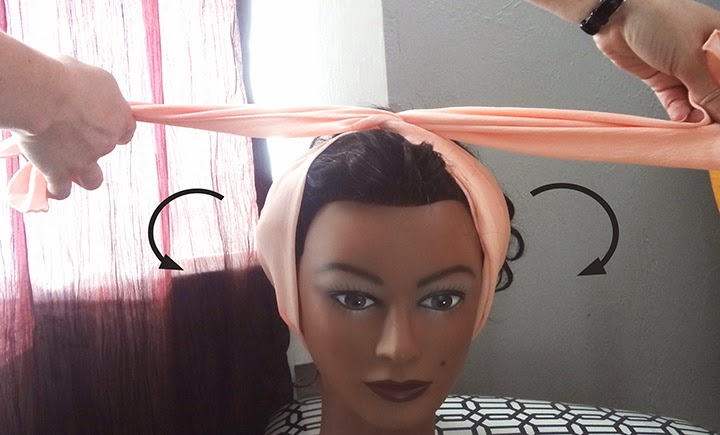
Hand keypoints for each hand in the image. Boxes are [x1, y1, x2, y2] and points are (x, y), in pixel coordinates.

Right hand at [12, 55, 135, 199]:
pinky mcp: (60, 172)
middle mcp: (107, 142)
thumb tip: (92, 94)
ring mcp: (84, 160)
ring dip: (83, 176)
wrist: (42, 94)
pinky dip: (55, 189)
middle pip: (105, 150)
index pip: (126, 131)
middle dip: (91, 145)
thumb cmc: (65, 77)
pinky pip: (61, 191)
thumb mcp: (94, 76)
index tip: (99, 123)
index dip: (113, 128)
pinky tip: (49, 184)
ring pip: (93, 180)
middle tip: (69, 133)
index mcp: (119, 118)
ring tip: (67, 166)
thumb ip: (99, 93)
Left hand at [592, 0, 719, 121]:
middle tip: (712, 126)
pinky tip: (681, 119)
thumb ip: (708, 89)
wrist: (617, 19)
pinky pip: (675, 100)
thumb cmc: (658, 21)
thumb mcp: (690, 59)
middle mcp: (704, 56)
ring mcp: (682, 68)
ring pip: (696, 99)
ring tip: (696, 125)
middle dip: (713, 109)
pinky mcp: (662, 78)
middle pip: (715, 90)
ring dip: (696, 114)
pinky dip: (678, 112)